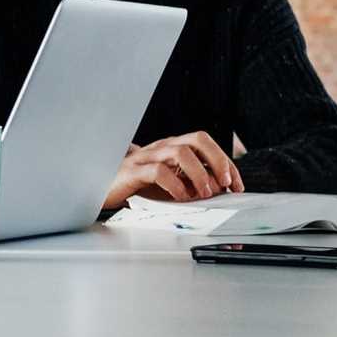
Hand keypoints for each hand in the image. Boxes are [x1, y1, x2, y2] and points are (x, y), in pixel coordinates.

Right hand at [102, 130, 245, 209]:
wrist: (100, 185)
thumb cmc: (137, 185)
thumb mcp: (169, 181)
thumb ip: (190, 181)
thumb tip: (219, 189)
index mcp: (172, 147)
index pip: (205, 143)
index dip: (225, 162)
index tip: (236, 185)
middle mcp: (162, 147)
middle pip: (197, 139)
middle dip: (217, 160)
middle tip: (225, 183)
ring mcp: (147, 157)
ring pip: (180, 152)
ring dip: (199, 173)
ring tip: (205, 193)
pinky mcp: (134, 171)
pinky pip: (158, 172)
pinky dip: (175, 185)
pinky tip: (180, 197)